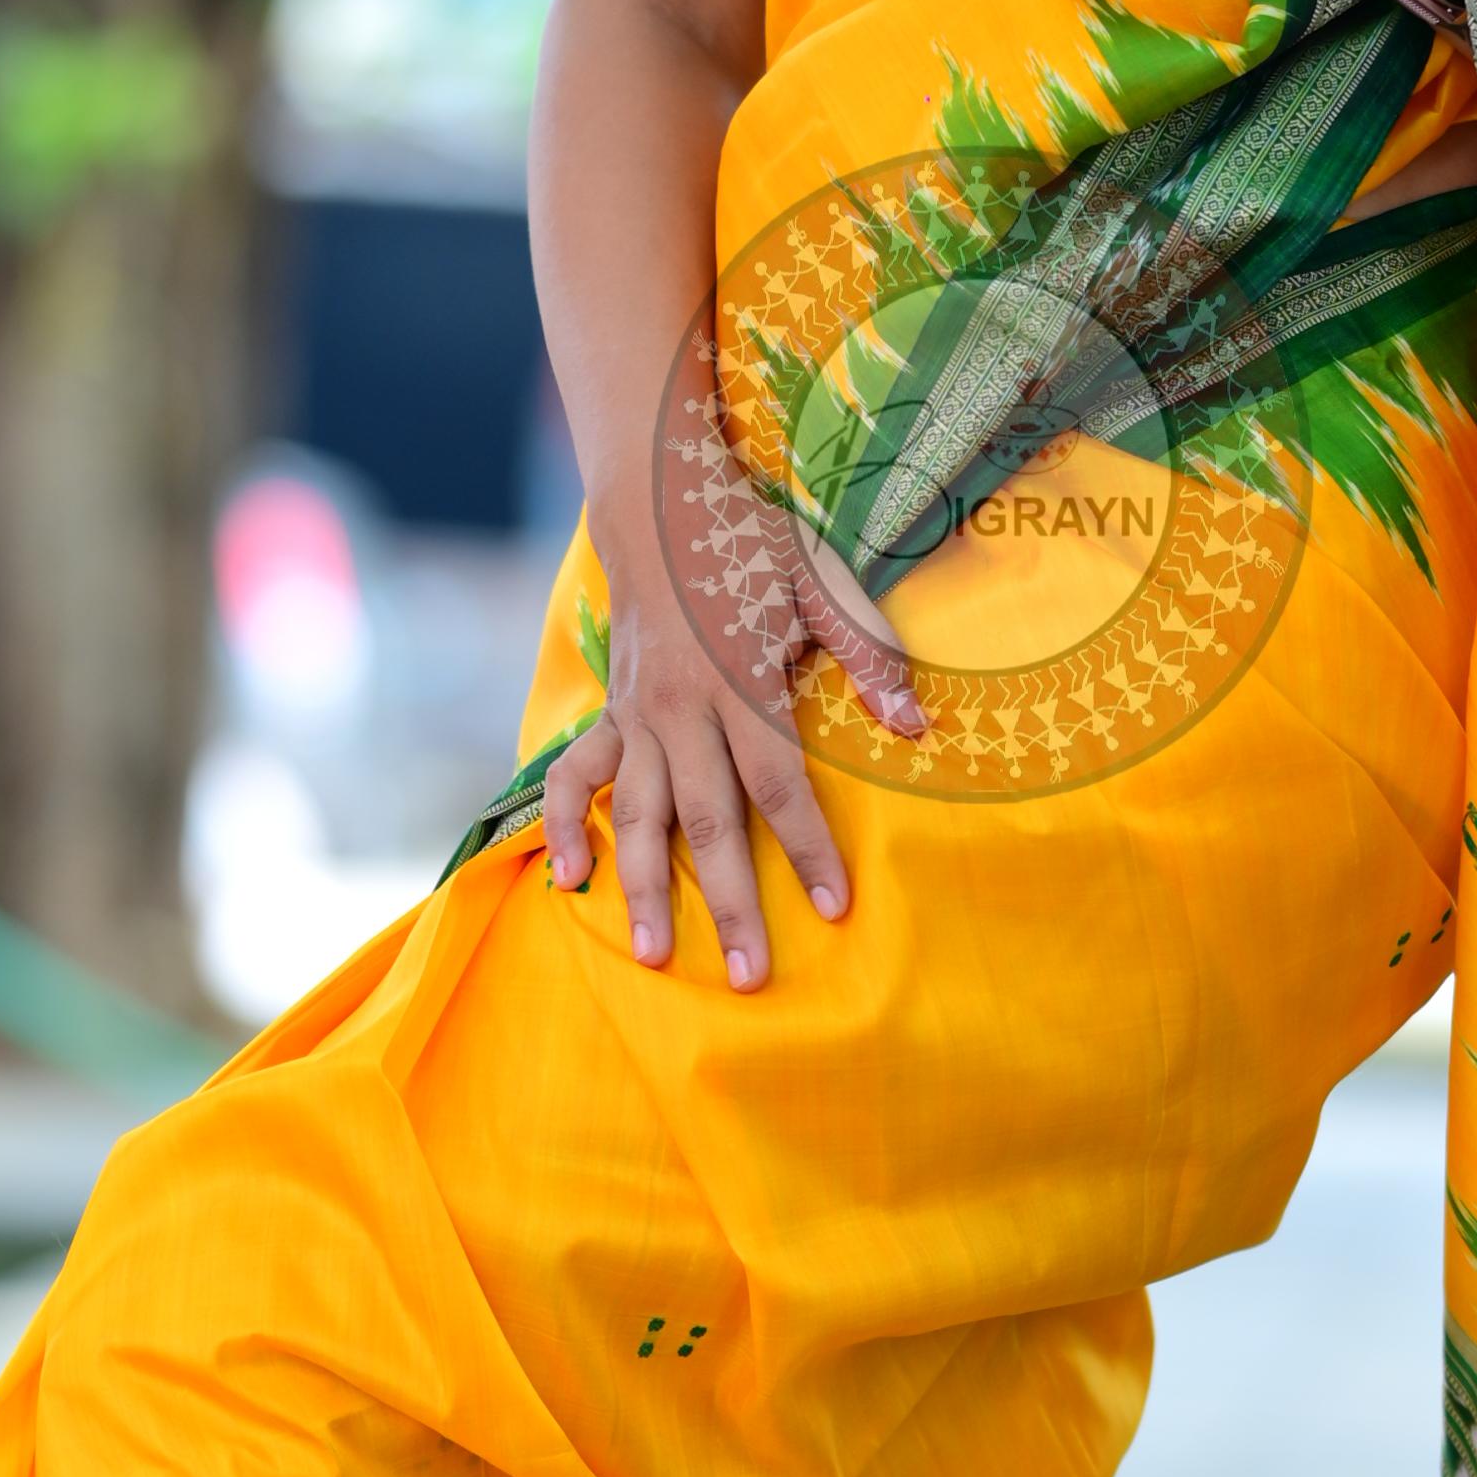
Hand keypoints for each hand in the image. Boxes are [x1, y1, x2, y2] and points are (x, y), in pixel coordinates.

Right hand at [543, 375, 926, 988]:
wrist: (657, 500)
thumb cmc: (750, 542)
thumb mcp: (822, 585)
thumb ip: (865, 657)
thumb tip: (913, 726)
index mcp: (742, 683)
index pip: (780, 786)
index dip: (808, 850)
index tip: (832, 909)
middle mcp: (682, 710)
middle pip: (709, 822)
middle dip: (730, 902)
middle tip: (749, 977)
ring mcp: (636, 716)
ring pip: (635, 816)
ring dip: (644, 890)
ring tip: (654, 957)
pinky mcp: (608, 713)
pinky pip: (574, 780)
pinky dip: (562, 828)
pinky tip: (569, 881)